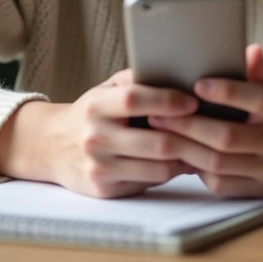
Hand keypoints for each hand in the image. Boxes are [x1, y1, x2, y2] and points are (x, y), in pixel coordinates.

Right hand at [0, 70, 216, 198]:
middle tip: (212, 128)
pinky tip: (182, 162)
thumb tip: (177, 71)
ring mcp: (99, 167)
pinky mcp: (104, 190)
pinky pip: (149, 182)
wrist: (50, 146)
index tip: (193, 100)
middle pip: (156, 141)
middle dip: (190, 135)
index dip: (168, 100)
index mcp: (96, 106)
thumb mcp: (105, 89)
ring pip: (158, 167)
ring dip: (186, 158)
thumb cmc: (90, 113)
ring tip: (203, 146)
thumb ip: (136, 80)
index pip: (135, 99)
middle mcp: (95, 137)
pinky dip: (170, 172)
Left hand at [148, 44, 262, 197]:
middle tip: (159, 113)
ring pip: (218, 162)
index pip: (257, 99)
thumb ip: (257, 71)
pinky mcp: (255, 191)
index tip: (196, 84)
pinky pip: (218, 181)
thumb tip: (250, 50)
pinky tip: (174, 152)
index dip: (227, 92)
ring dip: (183, 146)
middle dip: (188, 124)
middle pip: (228, 136)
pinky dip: (193, 166)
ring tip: (159, 131)